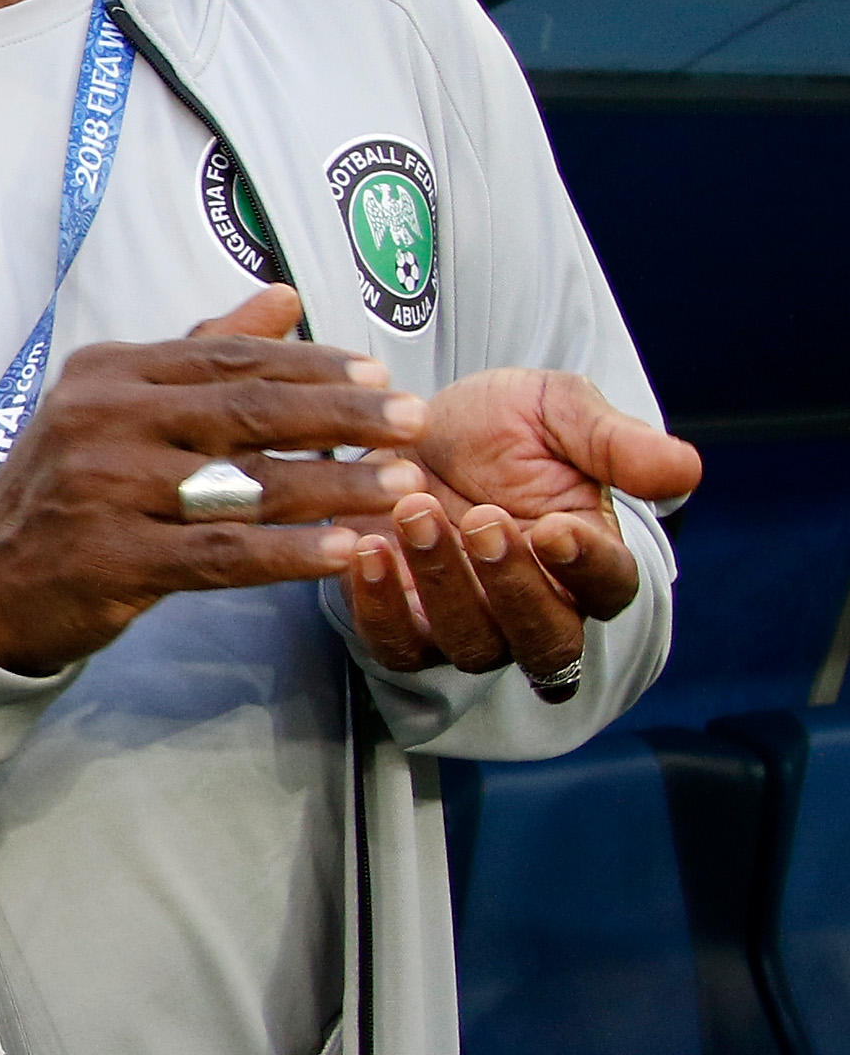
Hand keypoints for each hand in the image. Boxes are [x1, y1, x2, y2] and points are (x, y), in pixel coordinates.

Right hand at [0, 286, 427, 676]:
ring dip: (337, 485)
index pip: (228, 358)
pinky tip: (348, 549)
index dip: (314, 367)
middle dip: (343, 417)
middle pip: (246, 410)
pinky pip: (222, 553)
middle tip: (417, 421)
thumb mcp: (117, 405)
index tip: (384, 378)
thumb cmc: (68, 486)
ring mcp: (105, 488)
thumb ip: (202, 352)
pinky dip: (291, 552)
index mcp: (110, 372)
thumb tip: (285, 297)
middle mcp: (103, 419)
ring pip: (245, 484)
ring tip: (404, 485)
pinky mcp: (113, 557)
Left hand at [339, 369, 698, 684]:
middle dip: (515, 586)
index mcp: (590, 558)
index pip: (609, 587)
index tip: (555, 526)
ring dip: (446, 586)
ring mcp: (471, 623)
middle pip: (547, 640)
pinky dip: (382, 608)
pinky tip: (368, 547)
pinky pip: (398, 646)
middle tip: (481, 520)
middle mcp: (538, 607)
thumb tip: (686, 470)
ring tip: (416, 511)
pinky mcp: (405, 623)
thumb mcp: (554, 408)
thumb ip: (614, 440)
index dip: (587, 566)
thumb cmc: (496, 424)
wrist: (404, 427)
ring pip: (473, 646)